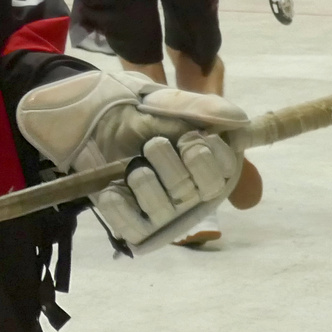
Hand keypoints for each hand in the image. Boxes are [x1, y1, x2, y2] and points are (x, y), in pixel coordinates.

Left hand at [17, 70, 248, 251]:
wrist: (93, 124)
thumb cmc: (141, 116)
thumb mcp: (171, 104)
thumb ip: (205, 109)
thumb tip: (238, 120)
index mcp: (212, 165)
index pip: (226, 172)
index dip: (210, 156)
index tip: (190, 138)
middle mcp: (193, 194)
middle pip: (198, 192)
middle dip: (174, 166)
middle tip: (153, 145)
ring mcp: (164, 213)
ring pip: (164, 208)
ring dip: (145, 181)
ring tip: (133, 164)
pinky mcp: (134, 225)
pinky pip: (133, 228)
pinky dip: (120, 207)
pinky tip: (113, 189)